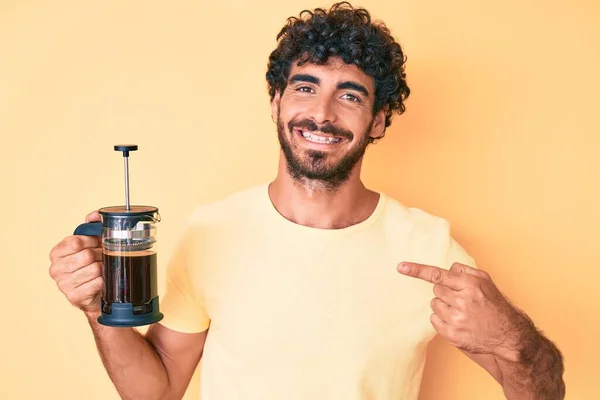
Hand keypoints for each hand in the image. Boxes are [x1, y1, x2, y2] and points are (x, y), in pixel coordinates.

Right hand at [49, 210, 103, 315]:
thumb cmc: (89, 264)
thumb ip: (91, 227)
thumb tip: (95, 215)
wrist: (93, 292)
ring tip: (101, 269)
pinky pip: (97, 283)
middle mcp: (55, 269)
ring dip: (103, 268)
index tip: (96, 243)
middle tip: (101, 258)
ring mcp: (63, 284)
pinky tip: (100, 281)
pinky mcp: (74, 297)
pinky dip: (103, 281)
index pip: (76, 242)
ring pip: (94, 269)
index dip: (92, 241)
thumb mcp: (88, 244)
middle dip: (100, 255)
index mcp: (56, 253)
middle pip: (87, 255)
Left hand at [397, 261, 526, 360]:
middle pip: (436, 290)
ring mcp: (457, 320)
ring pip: (434, 305)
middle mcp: (462, 301)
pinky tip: (457, 322)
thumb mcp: (485, 281)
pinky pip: (434, 321)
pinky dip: (442, 320)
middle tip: (459, 299)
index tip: (401, 267)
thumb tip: (448, 268)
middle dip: (445, 292)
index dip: (417, 270)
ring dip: (443, 306)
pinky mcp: (452, 335)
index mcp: (470, 285)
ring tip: (461, 311)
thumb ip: (465, 271)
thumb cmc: (495, 305)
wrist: (508, 335)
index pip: (438, 275)